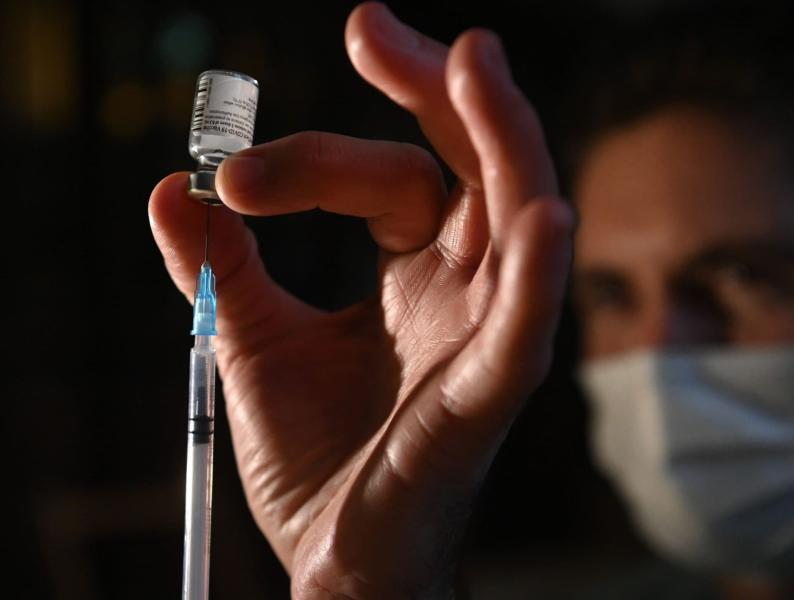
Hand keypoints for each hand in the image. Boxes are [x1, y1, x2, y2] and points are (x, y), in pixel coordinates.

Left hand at [149, 3, 572, 597]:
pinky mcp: (487, 400)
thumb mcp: (251, 343)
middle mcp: (465, 292)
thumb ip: (221, 268)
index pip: (391, 178)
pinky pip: (527, 333)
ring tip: (472, 60)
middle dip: (438, 92)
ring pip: (521, 222)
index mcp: (418, 277)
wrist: (334, 562)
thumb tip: (169, 187)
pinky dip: (540, 276)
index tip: (230, 176)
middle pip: (476, 168)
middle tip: (372, 28)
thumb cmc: (318, 459)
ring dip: (506, 142)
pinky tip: (544, 215)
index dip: (316, 159)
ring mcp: (484, 338)